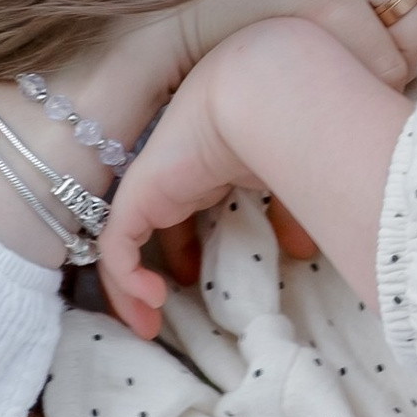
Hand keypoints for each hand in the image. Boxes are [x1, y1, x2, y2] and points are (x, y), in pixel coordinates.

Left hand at [99, 21, 406, 336]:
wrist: (272, 92)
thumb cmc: (298, 124)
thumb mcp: (300, 182)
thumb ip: (293, 213)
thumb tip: (301, 250)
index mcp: (215, 161)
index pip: (192, 207)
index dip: (195, 247)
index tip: (208, 285)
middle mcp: (180, 170)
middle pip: (155, 225)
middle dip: (158, 270)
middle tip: (169, 309)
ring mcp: (156, 181)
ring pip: (125, 240)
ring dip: (132, 288)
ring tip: (150, 325)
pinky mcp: (140, 194)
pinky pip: (116, 246)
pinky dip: (125, 281)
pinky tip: (152, 303)